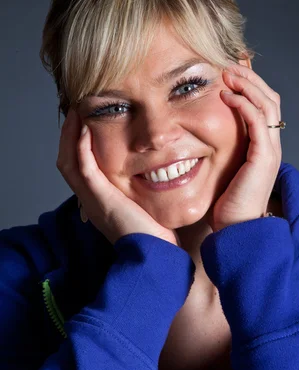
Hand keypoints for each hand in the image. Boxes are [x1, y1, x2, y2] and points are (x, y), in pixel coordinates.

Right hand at [56, 107, 180, 246]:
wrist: (157, 258)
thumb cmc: (158, 239)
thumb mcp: (146, 211)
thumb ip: (143, 194)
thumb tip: (158, 176)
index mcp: (99, 203)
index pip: (80, 169)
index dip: (78, 145)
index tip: (88, 123)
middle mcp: (90, 202)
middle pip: (68, 162)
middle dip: (70, 135)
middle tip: (78, 111)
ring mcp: (92, 201)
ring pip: (69, 162)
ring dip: (71, 135)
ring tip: (78, 112)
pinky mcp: (100, 200)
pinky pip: (83, 168)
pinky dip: (81, 147)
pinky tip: (85, 128)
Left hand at [205, 63, 282, 231]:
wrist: (237, 230)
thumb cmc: (226, 205)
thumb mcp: (223, 171)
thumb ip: (220, 151)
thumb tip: (198, 137)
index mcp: (263, 146)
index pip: (264, 106)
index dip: (249, 85)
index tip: (228, 71)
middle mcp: (271, 145)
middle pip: (270, 98)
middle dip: (250, 78)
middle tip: (228, 63)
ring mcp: (270, 150)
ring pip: (267, 104)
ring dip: (247, 84)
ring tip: (227, 72)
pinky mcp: (263, 157)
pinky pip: (258, 121)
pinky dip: (244, 104)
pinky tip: (227, 94)